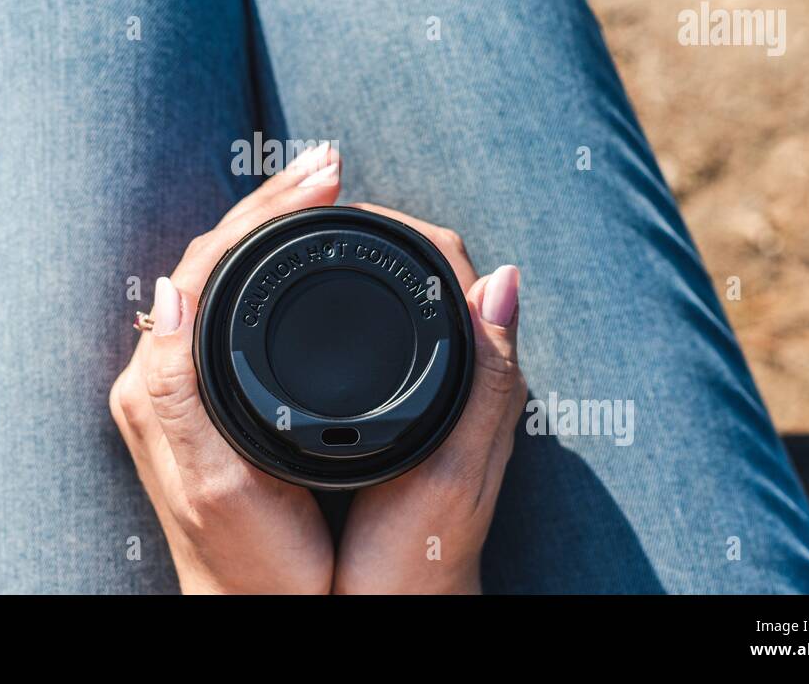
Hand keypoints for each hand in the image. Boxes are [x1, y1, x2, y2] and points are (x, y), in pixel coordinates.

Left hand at [109, 143, 343, 593]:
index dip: (266, 212)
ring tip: (322, 191)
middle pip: (214, 257)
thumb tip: (169, 294)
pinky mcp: (215, 393)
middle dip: (274, 205)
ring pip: (226, 275)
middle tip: (331, 166)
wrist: (258, 609)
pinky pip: (238, 303)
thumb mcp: (213, 481)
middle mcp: (165, 371)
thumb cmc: (245, 558)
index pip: (205, 263)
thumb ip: (180, 390)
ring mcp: (190, 380)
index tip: (326, 176)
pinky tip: (303, 256)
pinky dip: (272, 264)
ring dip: (273, 227)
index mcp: (161, 381)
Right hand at [333, 204, 525, 593]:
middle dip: (367, 233)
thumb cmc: (422, 551)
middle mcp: (464, 372)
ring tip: (302, 241)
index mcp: (479, 374)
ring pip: (397, 299)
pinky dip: (348, 305)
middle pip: (421, 270)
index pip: (444, 260)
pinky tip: (310, 308)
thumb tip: (506, 278)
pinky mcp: (405, 405)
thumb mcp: (452, 467)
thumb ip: (486, 379)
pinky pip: (381, 332)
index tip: (329, 201)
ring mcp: (431, 387)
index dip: (391, 221)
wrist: (399, 607)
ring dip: (358, 264)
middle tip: (304, 209)